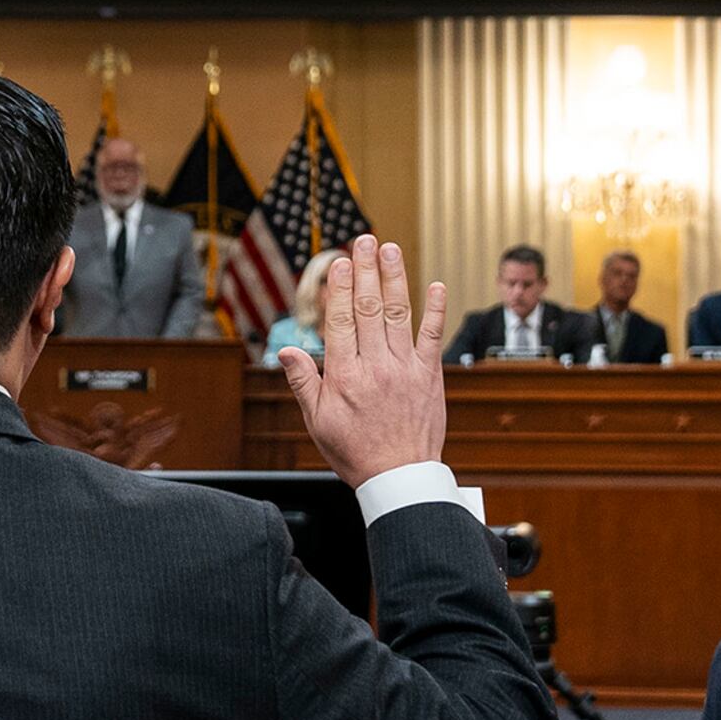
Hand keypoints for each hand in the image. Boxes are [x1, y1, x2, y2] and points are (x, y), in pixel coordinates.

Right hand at [276, 237, 448, 488]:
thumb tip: (285, 350)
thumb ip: (304, 382)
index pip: (342, 321)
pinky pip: (433, 337)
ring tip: (390, 250)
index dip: (341, 288)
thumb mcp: (318, 422)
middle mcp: (376, 367)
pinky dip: (435, 310)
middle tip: (364, 241)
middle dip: (366, 271)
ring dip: (395, 278)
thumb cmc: (356, 453)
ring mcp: (406, 369)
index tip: (340, 262)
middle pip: (370, 308)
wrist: (400, 478)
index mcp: (345, 377)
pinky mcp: (430, 376)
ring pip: (399, 314)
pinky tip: (435, 285)